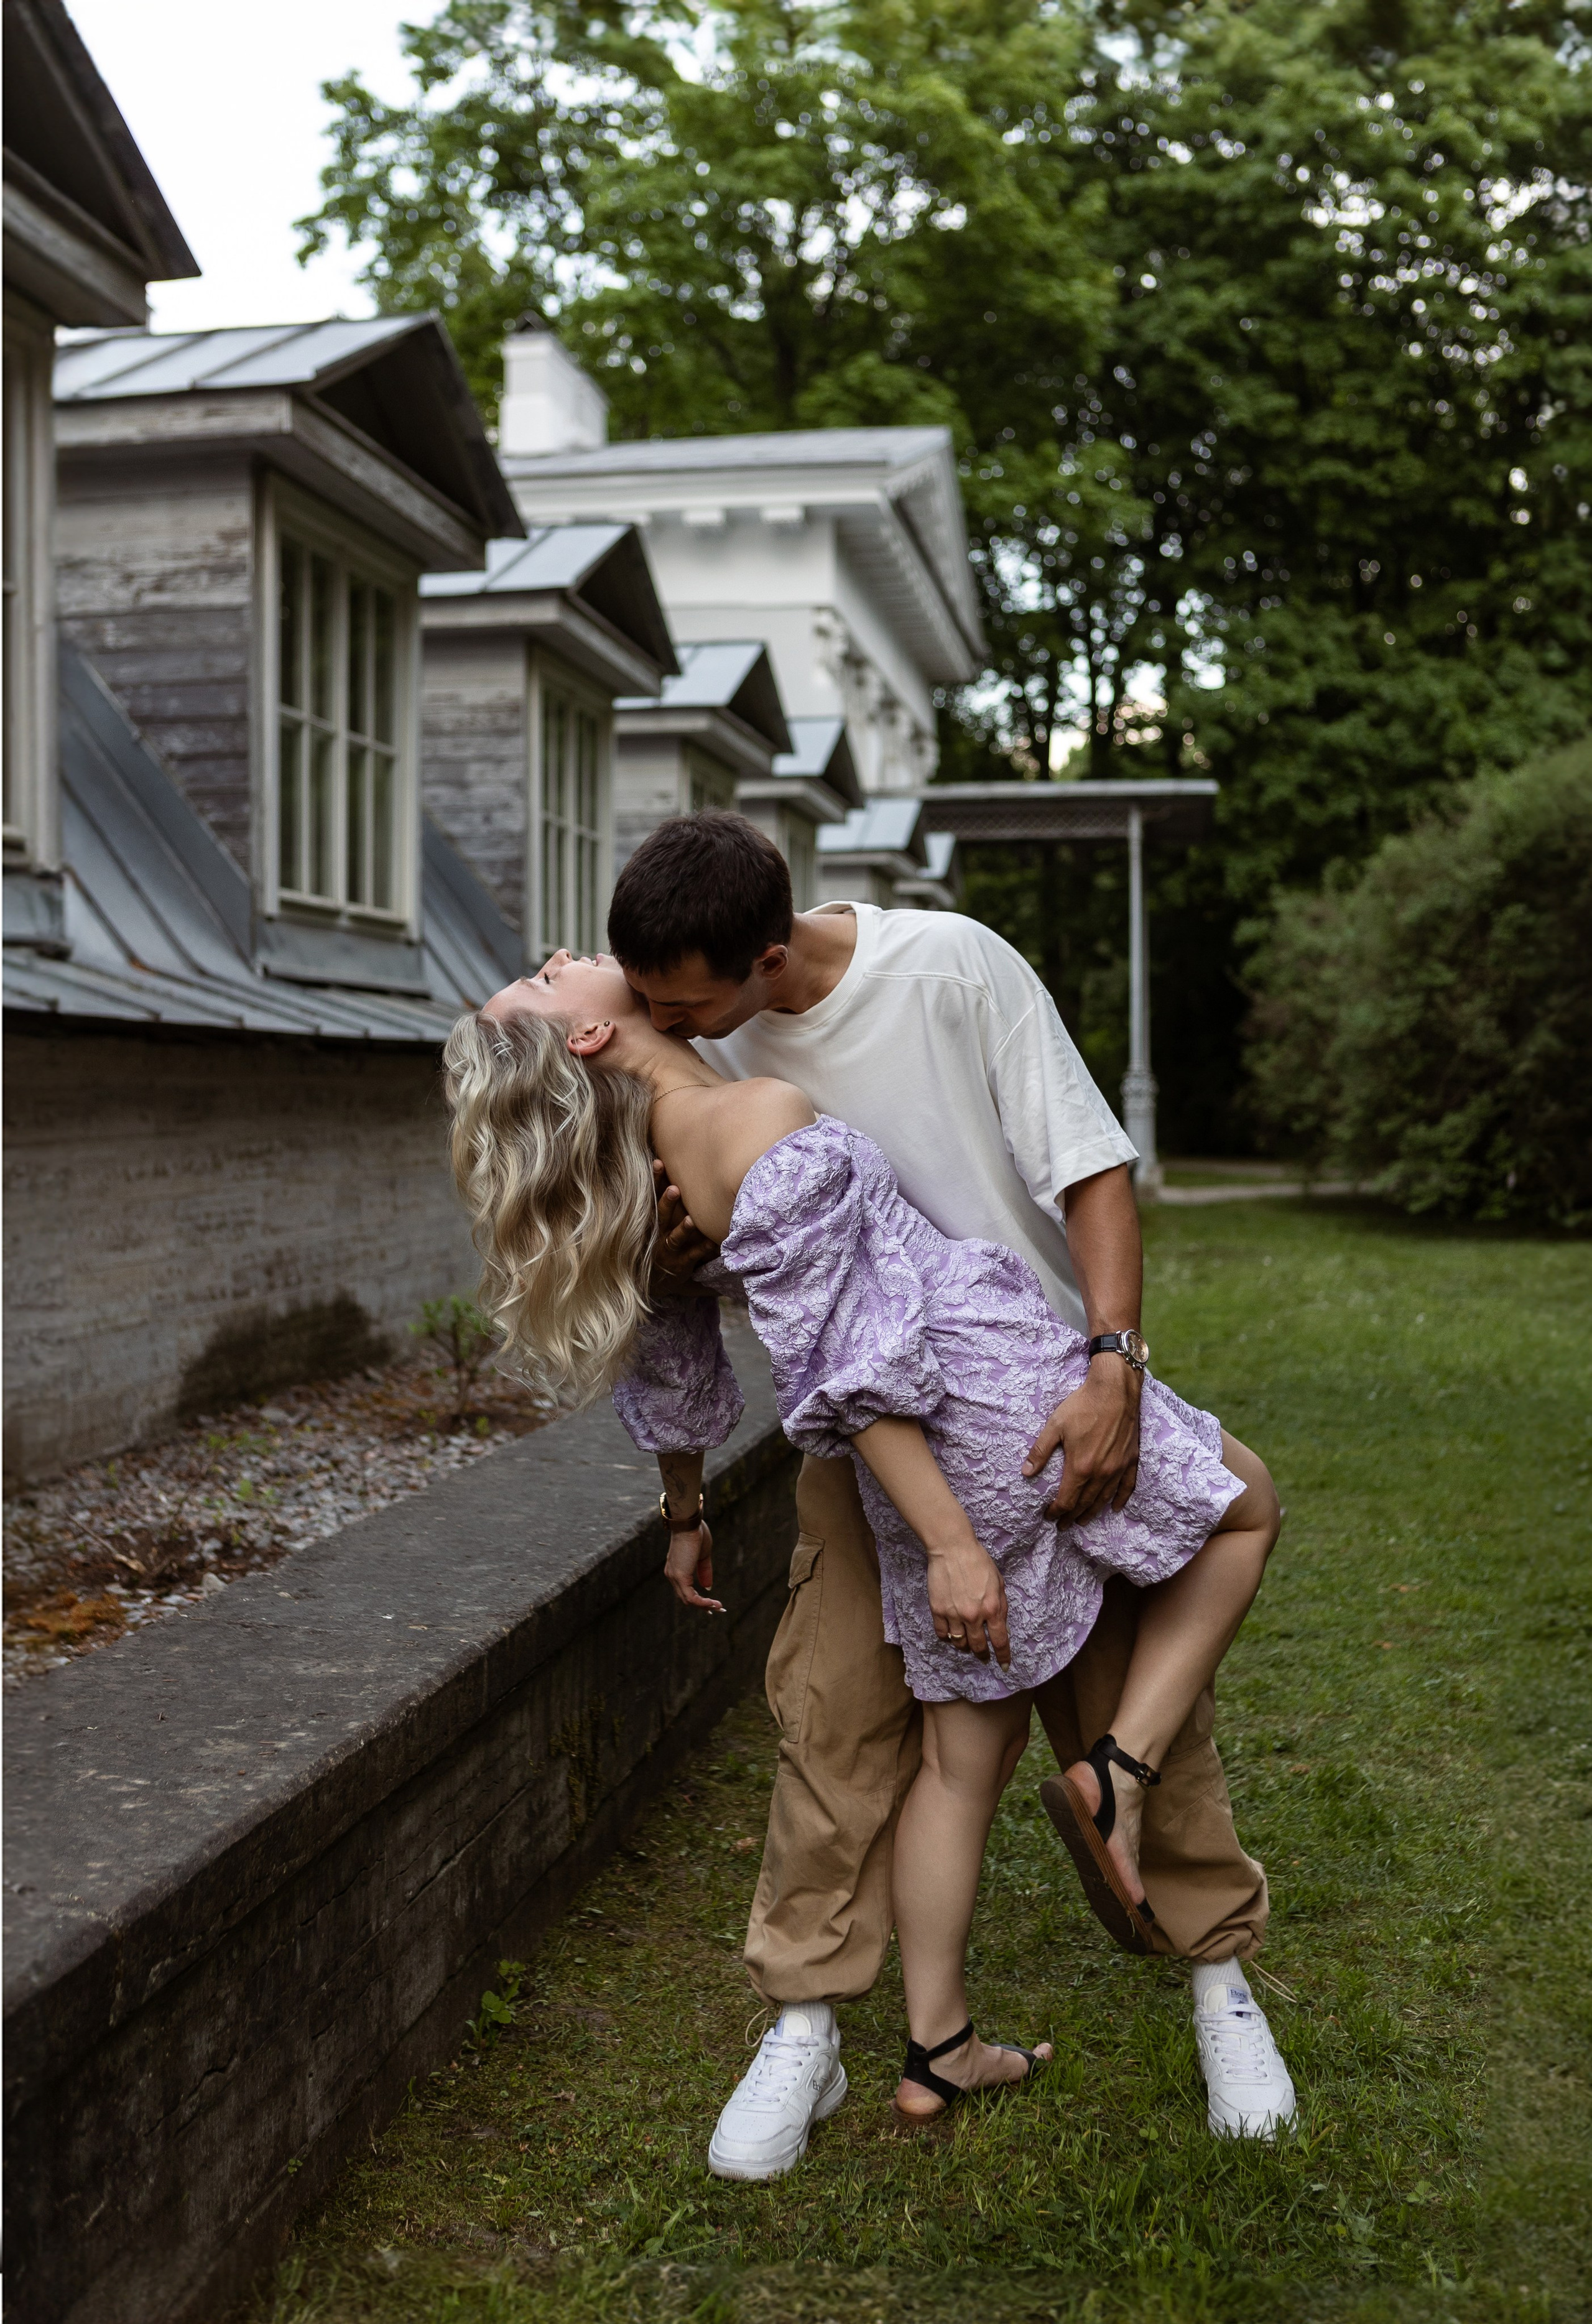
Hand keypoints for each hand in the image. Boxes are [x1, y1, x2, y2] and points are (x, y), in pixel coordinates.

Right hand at [650, 1158, 719, 1294]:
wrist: (660, 1278)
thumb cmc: (665, 1239)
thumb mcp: (663, 1220)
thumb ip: (669, 1198)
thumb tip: (677, 1164)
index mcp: (655, 1219)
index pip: (653, 1195)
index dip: (655, 1180)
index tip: (658, 1162)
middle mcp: (659, 1233)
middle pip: (661, 1215)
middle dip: (666, 1202)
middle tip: (674, 1188)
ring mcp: (669, 1250)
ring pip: (675, 1238)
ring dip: (683, 1229)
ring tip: (690, 1220)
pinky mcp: (681, 1263)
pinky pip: (693, 1255)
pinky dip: (703, 1249)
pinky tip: (713, 1243)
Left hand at [663, 1518, 722, 1612]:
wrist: (689, 1523)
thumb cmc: (696, 1533)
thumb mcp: (703, 1555)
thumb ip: (704, 1571)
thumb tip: (708, 1587)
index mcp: (675, 1568)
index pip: (684, 1589)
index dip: (698, 1598)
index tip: (711, 1603)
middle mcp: (672, 1574)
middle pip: (686, 1597)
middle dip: (702, 1605)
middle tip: (717, 1609)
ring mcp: (674, 1576)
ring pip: (688, 1600)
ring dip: (704, 1606)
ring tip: (719, 1607)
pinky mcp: (680, 1577)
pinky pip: (691, 1597)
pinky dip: (703, 1603)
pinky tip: (714, 1603)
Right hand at [925, 1535, 1010, 1667]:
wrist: (953, 1548)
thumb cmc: (979, 1562)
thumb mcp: (999, 1583)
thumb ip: (1001, 1607)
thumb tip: (1001, 1627)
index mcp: (992, 1609)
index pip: (1000, 1641)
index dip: (1003, 1656)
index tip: (1004, 1666)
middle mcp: (973, 1616)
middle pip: (978, 1646)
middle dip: (982, 1654)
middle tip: (983, 1655)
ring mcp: (954, 1614)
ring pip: (959, 1643)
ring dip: (964, 1646)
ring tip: (966, 1642)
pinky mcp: (938, 1610)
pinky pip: (942, 1634)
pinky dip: (947, 1637)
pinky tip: (951, 1633)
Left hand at [1023, 1358, 1141, 1523]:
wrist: (1115, 1390)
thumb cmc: (1083, 1405)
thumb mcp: (1055, 1426)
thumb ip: (1040, 1451)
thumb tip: (1026, 1472)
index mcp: (1081, 1467)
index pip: (1067, 1499)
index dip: (1056, 1511)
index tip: (1048, 1516)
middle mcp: (1101, 1473)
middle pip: (1085, 1503)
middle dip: (1071, 1516)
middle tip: (1063, 1525)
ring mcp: (1118, 1468)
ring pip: (1104, 1499)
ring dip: (1092, 1512)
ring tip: (1082, 1521)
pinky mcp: (1131, 1460)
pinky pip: (1127, 1486)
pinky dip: (1120, 1500)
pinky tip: (1114, 1508)